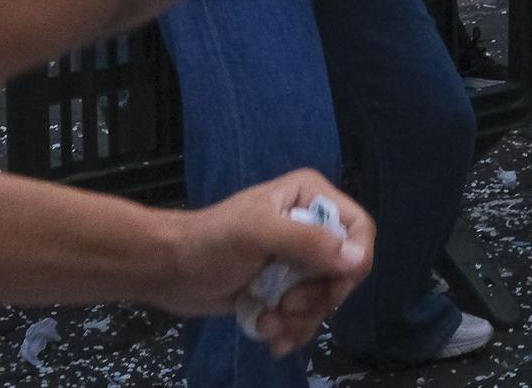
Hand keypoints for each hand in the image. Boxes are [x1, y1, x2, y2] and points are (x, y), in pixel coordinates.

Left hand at [148, 170, 373, 357]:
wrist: (171, 271)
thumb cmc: (210, 243)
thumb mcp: (259, 234)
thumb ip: (308, 242)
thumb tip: (357, 260)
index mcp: (310, 196)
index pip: (360, 229)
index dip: (353, 263)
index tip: (331, 289)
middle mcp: (311, 225)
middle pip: (346, 273)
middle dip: (318, 300)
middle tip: (286, 306)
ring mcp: (298, 260)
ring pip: (327, 300)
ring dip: (301, 321)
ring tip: (269, 323)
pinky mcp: (285, 288)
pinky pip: (308, 317)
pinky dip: (291, 331)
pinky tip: (268, 335)